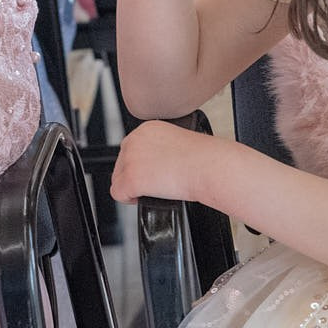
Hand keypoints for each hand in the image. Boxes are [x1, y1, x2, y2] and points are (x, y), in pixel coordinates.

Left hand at [111, 120, 225, 203]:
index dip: (140, 164)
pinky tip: (143, 198)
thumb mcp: (178, 142)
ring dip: (132, 187)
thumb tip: (155, 163)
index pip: (131, 148)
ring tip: (151, 191)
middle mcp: (135, 140)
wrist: (209, 167)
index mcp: (148, 128)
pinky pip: (118, 193)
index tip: (151, 172)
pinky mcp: (131, 178)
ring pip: (118, 178)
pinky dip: (129, 199)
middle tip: (153, 184)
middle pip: (121, 163)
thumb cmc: (204, 158)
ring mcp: (131, 159)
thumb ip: (160, 148)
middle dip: (135, 175)